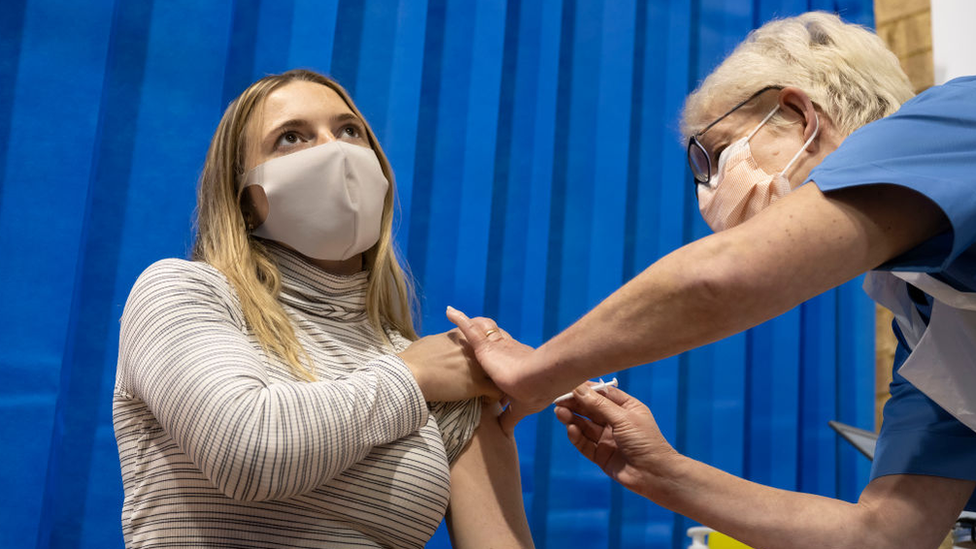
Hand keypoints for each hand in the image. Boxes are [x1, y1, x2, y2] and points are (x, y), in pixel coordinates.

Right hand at [398, 329, 501, 402]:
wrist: (411, 374)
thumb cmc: (414, 358)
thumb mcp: (431, 341)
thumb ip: (445, 342)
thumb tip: (444, 345)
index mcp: (463, 335)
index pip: (484, 337)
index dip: (487, 349)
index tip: (484, 358)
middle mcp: (474, 348)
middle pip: (495, 355)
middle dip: (494, 365)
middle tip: (490, 375)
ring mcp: (477, 366)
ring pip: (499, 374)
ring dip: (497, 381)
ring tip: (491, 389)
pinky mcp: (476, 384)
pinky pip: (496, 392)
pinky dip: (493, 397)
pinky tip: (486, 400)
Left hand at [447, 306, 558, 434]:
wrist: (536, 381)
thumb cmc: (532, 393)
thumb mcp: (520, 408)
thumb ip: (510, 418)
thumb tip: (504, 433)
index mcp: (512, 365)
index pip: (496, 362)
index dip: (488, 364)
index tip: (475, 369)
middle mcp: (503, 353)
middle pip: (488, 343)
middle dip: (478, 341)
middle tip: (460, 346)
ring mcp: (494, 348)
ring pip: (479, 332)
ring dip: (469, 326)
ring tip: (456, 319)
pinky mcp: (486, 346)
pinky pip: (469, 329)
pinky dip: (460, 319)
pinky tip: (449, 312)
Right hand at [554, 383, 679, 496]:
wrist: (656, 475)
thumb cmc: (646, 442)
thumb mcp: (623, 418)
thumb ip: (598, 405)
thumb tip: (578, 388)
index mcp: (626, 408)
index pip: (602, 394)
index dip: (585, 389)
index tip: (568, 385)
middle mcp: (616, 422)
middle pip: (590, 409)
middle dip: (575, 404)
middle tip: (558, 400)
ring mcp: (608, 439)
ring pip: (585, 426)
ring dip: (572, 419)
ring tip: (559, 413)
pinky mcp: (601, 455)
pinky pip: (585, 443)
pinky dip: (576, 436)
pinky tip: (571, 429)